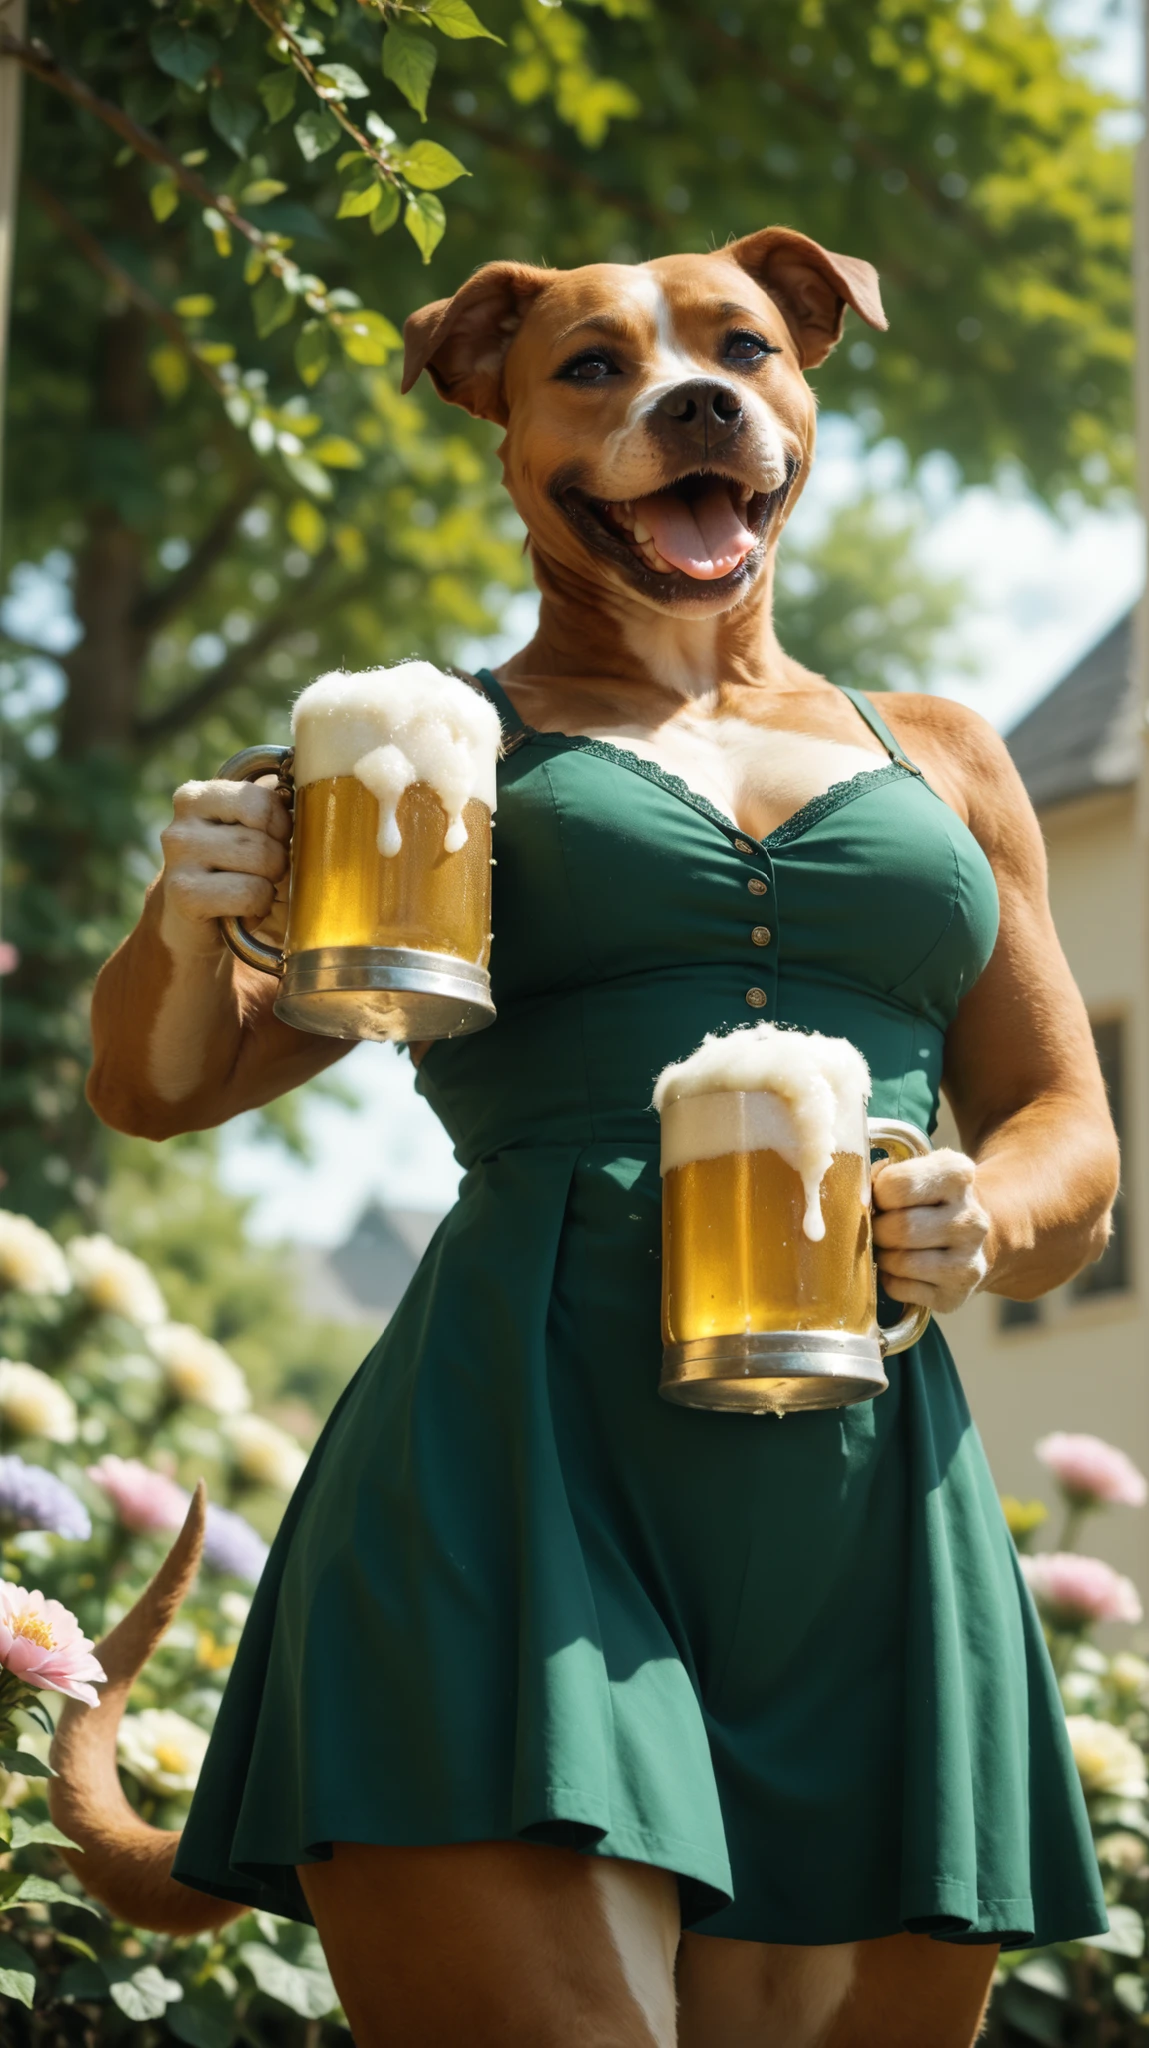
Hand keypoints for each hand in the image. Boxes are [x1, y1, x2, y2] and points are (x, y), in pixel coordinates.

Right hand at [159, 779, 289, 956]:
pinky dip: (258, 905)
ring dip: (269, 885)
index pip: (261, 801)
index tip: (274, 843)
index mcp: (196, 798)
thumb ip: (267, 814)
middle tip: (264, 876)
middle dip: (277, 861)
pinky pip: (249, 893)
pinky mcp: (184, 893)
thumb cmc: (230, 875)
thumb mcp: (244, 835)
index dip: (281, 826)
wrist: (194, 929)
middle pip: (264, 835)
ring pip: (260, 861)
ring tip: (253, 892)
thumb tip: (310, 807)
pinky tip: (244, 911)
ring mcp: (178, 859)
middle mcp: (181, 825)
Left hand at [871, 1147, 989, 1313]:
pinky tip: (903, 1271)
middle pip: (900, 1227)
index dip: (878, 1194)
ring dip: (883, 1256)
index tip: (883, 1199)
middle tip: (880, 1228)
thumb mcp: (915, 1173)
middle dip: (878, 1229)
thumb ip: (882, 1177)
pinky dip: (890, 1280)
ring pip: (899, 1262)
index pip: (897, 1185)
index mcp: (957, 1175)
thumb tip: (853, 1200)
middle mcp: (971, 1219)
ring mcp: (969, 1261)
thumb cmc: (928, 1201)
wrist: (970, 1239)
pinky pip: (899, 1289)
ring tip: (890, 1248)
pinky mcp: (956, 1295)